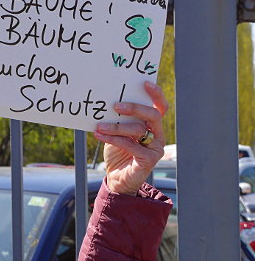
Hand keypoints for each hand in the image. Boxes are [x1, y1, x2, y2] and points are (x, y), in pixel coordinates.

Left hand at [93, 81, 166, 195]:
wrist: (117, 178)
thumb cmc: (117, 151)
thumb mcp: (116, 132)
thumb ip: (116, 120)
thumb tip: (104, 103)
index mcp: (152, 125)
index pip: (159, 107)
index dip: (155, 94)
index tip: (144, 83)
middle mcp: (157, 134)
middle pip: (152, 115)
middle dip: (135, 108)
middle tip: (116, 106)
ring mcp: (155, 148)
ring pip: (139, 130)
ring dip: (117, 127)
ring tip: (100, 126)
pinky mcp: (149, 160)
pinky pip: (132, 146)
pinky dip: (114, 139)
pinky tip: (100, 135)